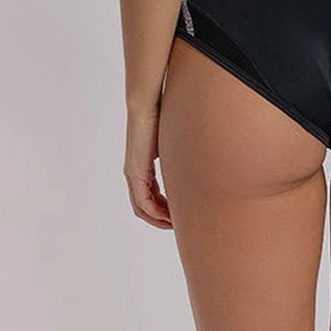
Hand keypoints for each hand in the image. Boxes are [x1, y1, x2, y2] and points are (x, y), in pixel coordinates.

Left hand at [123, 104, 171, 228]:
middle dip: (161, 218)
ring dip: (158, 219)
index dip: (163, 208)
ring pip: (142, 208)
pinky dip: (155, 213)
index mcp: (141, 166)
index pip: (150, 195)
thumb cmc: (160, 115)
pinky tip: (169, 217)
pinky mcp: (135, 173)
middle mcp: (133, 173)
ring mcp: (133, 174)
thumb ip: (177, 152)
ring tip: (175, 225)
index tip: (178, 215)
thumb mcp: (171, 140)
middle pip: (144, 207)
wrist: (145, 105)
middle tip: (178, 225)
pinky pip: (143, 202)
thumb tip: (197, 150)